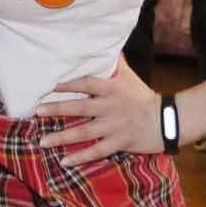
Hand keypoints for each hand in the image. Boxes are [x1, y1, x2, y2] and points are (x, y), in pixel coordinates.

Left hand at [34, 59, 161, 165]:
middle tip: (37, 111)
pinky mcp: (120, 143)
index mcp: (111, 89)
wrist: (168, 120)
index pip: (85, 84)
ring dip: (62, 137)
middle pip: (80, 108)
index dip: (67, 85)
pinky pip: (97, 151)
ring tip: (42, 141)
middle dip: (57, 109)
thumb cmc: (143, 97)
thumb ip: (115, 64)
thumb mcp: (129, 78)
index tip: (48, 86)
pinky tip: (64, 161)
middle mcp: (110, 107)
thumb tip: (105, 45)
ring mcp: (115, 126)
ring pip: (84, 132)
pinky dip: (80, 157)